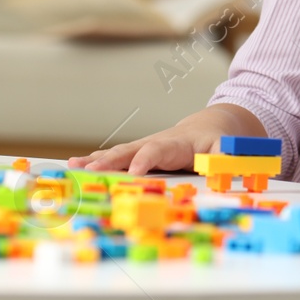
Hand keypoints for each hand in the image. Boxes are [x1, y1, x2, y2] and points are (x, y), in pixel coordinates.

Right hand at [68, 128, 212, 175]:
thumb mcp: (227, 149)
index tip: (133, 173)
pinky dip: (97, 161)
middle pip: (130, 150)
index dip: (145, 160)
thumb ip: (224, 158)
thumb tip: (221, 170)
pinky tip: (77, 166)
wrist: (209, 126)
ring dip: (96, 160)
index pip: (157, 150)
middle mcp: (155, 142)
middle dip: (109, 160)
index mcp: (177, 144)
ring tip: (73, 166)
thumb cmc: (217, 141)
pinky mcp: (138, 153)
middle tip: (89, 170)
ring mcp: (144, 147)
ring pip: (118, 152)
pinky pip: (116, 157)